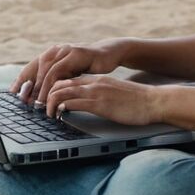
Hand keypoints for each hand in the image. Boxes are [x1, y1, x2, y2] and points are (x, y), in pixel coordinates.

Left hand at [10, 40, 126, 105]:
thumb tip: (41, 92)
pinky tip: (55, 100)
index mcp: (55, 52)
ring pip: (50, 70)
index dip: (22, 79)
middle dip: (31, 85)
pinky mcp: (82, 57)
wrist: (112, 53)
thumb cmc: (90, 64)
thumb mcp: (71, 70)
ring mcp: (71, 52)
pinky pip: (64, 73)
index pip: (34, 66)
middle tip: (24, 101)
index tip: (13, 93)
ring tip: (39, 104)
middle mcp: (61, 50)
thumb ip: (58, 78)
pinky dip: (56, 88)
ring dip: (43, 88)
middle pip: (39, 67)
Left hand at [45, 75, 161, 126]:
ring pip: (61, 92)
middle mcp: (92, 83)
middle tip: (42, 108)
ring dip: (50, 103)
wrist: (152, 101)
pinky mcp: (99, 104)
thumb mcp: (112, 92)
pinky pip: (72, 102)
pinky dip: (61, 108)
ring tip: (48, 114)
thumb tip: (85, 102)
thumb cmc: (135, 101)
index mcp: (95, 79)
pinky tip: (59, 114)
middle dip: (45, 95)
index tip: (46, 100)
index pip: (66, 79)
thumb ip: (98, 93)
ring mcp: (95, 92)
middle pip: (59, 83)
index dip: (52, 89)